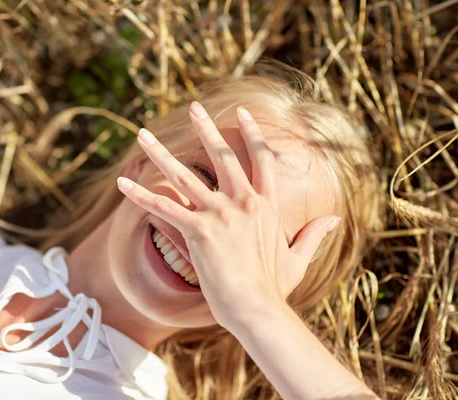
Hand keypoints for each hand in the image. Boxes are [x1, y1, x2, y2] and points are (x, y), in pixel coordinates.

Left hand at [116, 101, 340, 326]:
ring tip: (143, 134)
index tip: (241, 113)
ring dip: (161, 153)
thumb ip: (314, 235)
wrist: (258, 308)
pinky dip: (141, 195)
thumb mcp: (298, 258)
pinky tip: (121, 182)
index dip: (252, 134)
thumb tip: (335, 219)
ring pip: (185, 175)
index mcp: (267, 205)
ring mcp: (220, 214)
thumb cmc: (276, 288)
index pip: (261, 160)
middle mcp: (244, 202)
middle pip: (222, 156)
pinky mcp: (199, 230)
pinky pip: (164, 207)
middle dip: (206, 129)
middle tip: (193, 107)